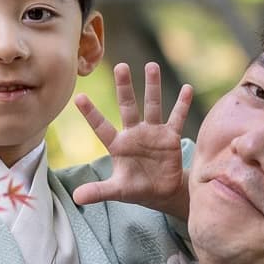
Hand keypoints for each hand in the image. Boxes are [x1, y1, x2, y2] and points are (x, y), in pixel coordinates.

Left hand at [71, 64, 192, 222]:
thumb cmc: (136, 189)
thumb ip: (98, 191)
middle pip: (128, 106)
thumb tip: (76, 198)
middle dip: (124, 87)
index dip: (91, 114)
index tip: (79, 97)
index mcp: (118, 145)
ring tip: (151, 66)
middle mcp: (134, 134)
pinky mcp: (170, 137)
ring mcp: (153, 133)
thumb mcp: (116, 191)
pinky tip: (187, 88)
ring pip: (152, 105)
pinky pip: (177, 118)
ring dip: (152, 87)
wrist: (161, 192)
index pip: (101, 126)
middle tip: (120, 66)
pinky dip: (182, 105)